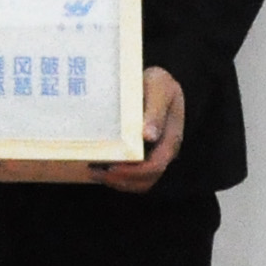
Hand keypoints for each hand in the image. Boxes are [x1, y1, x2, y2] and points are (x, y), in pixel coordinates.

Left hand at [97, 67, 184, 192]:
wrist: (156, 83)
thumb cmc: (158, 82)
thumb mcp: (159, 87)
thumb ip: (155, 110)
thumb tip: (149, 136)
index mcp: (171, 138)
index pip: (155, 166)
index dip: (133, 172)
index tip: (112, 168)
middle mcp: (164, 151)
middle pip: (146, 179)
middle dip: (121, 180)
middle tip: (95, 171)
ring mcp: (154, 155)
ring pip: (139, 183)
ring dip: (117, 182)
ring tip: (94, 171)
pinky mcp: (143, 155)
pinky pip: (132, 177)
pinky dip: (117, 178)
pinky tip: (99, 168)